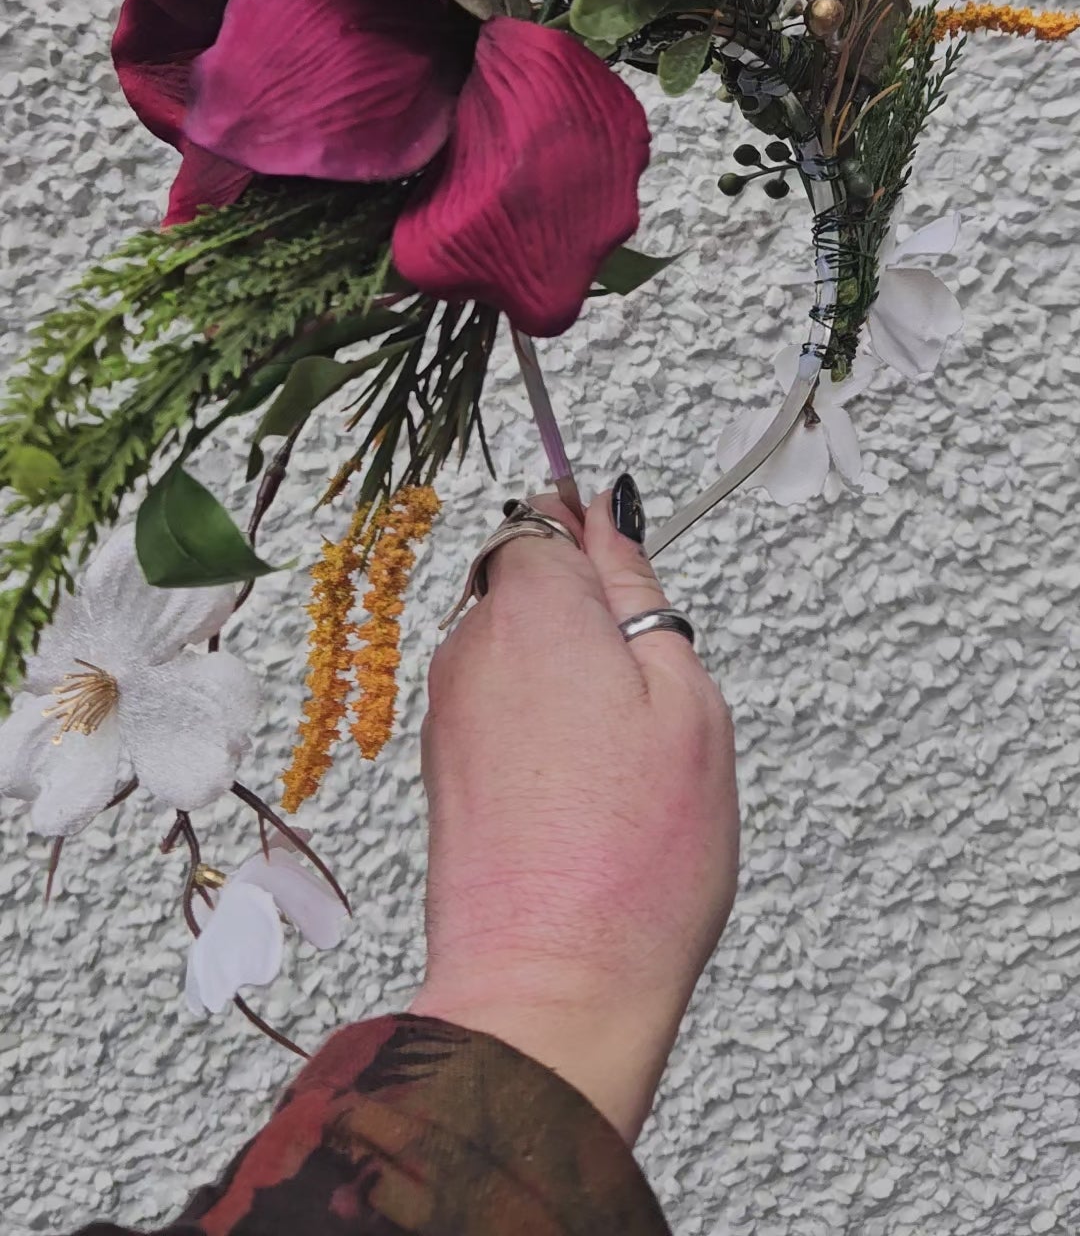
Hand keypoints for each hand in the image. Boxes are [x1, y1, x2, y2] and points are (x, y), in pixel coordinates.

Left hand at [408, 477, 738, 1143]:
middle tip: (648, 693)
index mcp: (532, 607)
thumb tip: (610, 519)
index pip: (546, 517)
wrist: (550, 988)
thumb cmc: (632, 859)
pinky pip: (495, 707)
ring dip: (563, 675)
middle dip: (584, 615)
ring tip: (620, 757)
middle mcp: (470, 646)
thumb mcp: (684, 701)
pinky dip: (538, 728)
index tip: (633, 577)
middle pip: (526, 582)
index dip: (596, 539)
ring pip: (511, 647)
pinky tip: (583, 790)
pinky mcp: (440, 767)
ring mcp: (446, 709)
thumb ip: (640, 591)